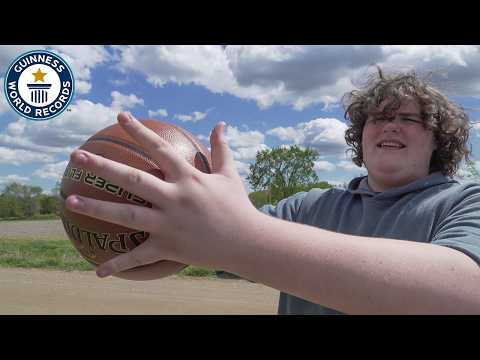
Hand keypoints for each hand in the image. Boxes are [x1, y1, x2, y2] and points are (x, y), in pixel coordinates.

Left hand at [66, 112, 258, 277]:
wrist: (248, 242)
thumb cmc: (238, 206)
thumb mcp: (230, 174)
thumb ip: (221, 148)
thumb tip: (221, 124)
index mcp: (189, 178)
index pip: (159, 149)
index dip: (139, 131)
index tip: (120, 116)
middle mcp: (175, 198)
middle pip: (133, 179)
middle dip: (103, 166)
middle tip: (76, 156)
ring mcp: (170, 224)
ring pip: (127, 215)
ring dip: (97, 207)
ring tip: (71, 199)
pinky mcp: (169, 247)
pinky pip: (140, 257)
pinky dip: (119, 265)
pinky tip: (98, 271)